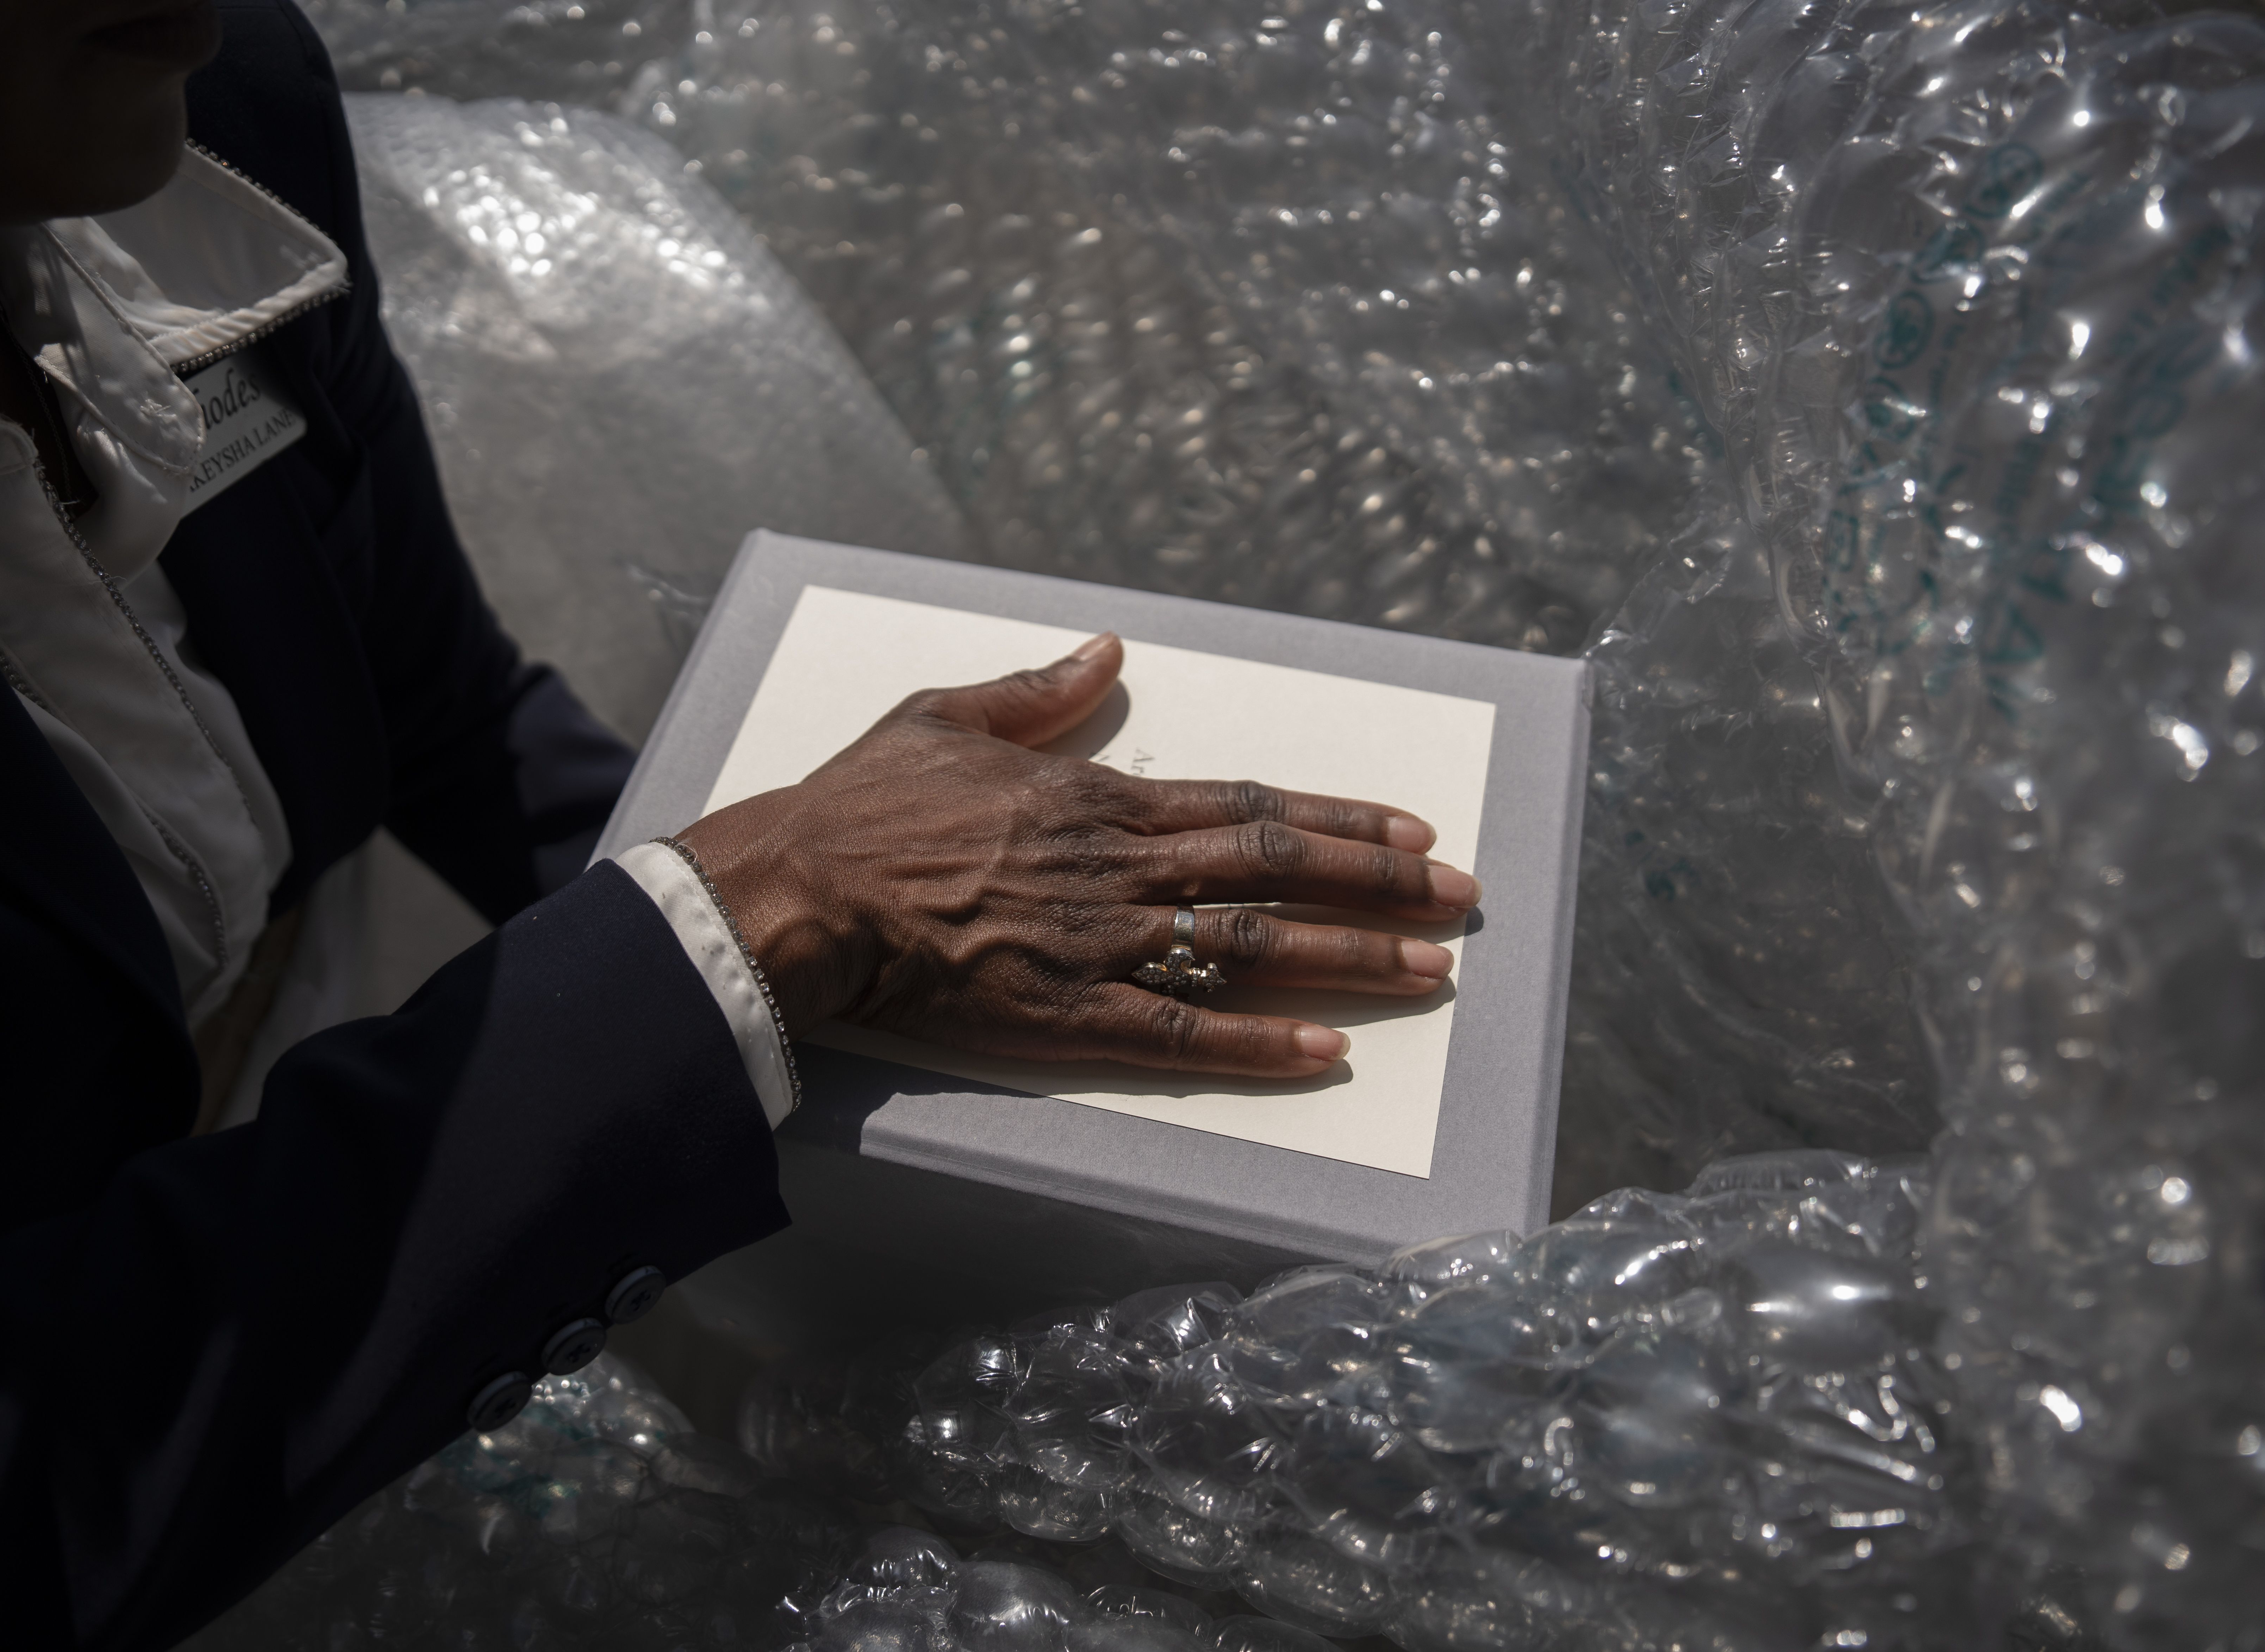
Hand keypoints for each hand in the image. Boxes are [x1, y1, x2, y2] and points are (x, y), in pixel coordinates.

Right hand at [673, 634, 1480, 1078]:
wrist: (803, 889)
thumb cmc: (865, 806)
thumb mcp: (948, 716)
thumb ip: (1038, 688)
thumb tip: (1106, 647)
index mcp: (1098, 799)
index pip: (1251, 805)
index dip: (1340, 822)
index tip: (1411, 834)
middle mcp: (1120, 866)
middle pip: (1277, 871)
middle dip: (1380, 887)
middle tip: (1461, 902)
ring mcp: (1099, 941)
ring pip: (1252, 947)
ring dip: (1349, 961)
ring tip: (1427, 976)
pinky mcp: (1066, 1013)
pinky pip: (1181, 1029)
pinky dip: (1257, 1043)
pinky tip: (1324, 1053)